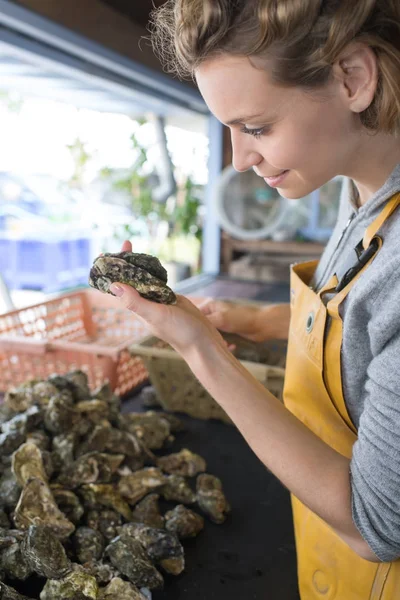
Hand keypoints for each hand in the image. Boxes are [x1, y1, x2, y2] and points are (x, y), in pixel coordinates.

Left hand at [109, 241, 227, 355]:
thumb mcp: (156, 316)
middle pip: (131, 280)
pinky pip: (159, 284)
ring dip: (138, 267)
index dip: (113, 272)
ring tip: (134, 250)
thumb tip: (114, 285)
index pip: (119, 287)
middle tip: (126, 244)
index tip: (106, 255)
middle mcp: (146, 304)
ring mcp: (159, 301)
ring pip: (145, 281)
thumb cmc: (180, 332)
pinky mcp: (171, 299)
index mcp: (138, 308)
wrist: (204, 342)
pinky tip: (154, 265)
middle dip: (125, 263)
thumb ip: (135, 302)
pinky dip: (154, 273)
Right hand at [199, 298, 289, 341]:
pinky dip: (226, 346)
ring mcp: (222, 324)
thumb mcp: (220, 319)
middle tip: (214, 342)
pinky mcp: (229, 333)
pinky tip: (233, 346)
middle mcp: (215, 314)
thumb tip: (189, 327)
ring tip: (226, 344)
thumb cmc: (243, 318)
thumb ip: (204, 322)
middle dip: (208, 338)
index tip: (192, 336)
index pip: (193, 316)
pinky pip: (221, 342)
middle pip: (202, 329)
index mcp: (210, 306)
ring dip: (218, 343)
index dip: (193, 326)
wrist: (263, 325)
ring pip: (212, 337)